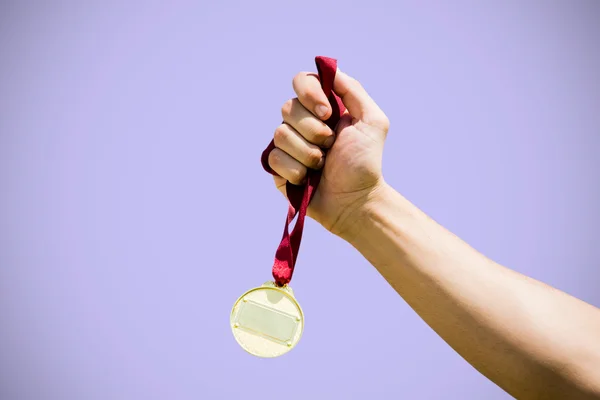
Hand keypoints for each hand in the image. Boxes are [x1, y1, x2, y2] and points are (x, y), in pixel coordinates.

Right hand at [267, 69, 389, 238]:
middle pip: (288, 108)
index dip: (309, 94)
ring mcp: (287, 145)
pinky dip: (295, 170)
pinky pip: (274, 158)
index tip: (328, 113)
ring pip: (280, 134)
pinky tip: (308, 179)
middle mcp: (301, 123)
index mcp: (321, 108)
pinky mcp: (277, 168)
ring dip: (307, 153)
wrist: (356, 201)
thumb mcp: (372, 121)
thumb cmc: (365, 163)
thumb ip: (352, 90)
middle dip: (313, 130)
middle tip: (331, 145)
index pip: (301, 81)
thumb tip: (328, 70)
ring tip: (322, 166)